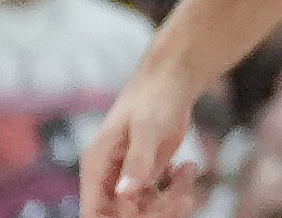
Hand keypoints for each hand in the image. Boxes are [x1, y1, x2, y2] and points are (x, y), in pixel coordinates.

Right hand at [80, 58, 215, 217]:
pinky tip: (187, 169)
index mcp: (97, 165)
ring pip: (144, 210)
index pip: (93, 212)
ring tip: (188, 173)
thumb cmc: (154, 95)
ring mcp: (128, 177)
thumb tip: (124, 192)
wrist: (174, 78)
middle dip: (153, 211)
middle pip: (122, 216)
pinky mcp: (148, 174)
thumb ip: (137, 160)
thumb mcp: (146, 127)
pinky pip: (158, 199)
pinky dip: (176, 191)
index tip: (142, 210)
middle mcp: (109, 176)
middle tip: (181, 195)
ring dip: (169, 202)